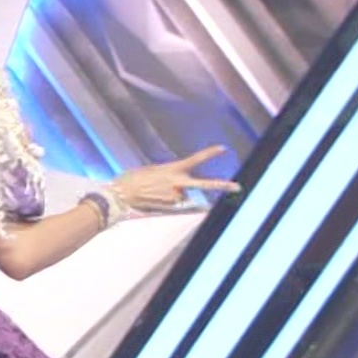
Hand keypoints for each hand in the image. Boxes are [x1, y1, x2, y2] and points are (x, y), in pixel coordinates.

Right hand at [112, 145, 241, 211]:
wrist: (119, 196)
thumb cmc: (131, 180)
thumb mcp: (150, 171)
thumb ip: (167, 175)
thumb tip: (176, 185)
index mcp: (172, 170)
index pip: (194, 160)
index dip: (209, 154)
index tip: (222, 149)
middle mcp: (177, 184)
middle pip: (204, 184)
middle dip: (222, 186)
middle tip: (238, 187)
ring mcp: (175, 197)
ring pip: (181, 195)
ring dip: (172, 193)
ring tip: (153, 191)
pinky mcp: (170, 208)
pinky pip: (174, 203)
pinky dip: (166, 201)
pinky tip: (153, 199)